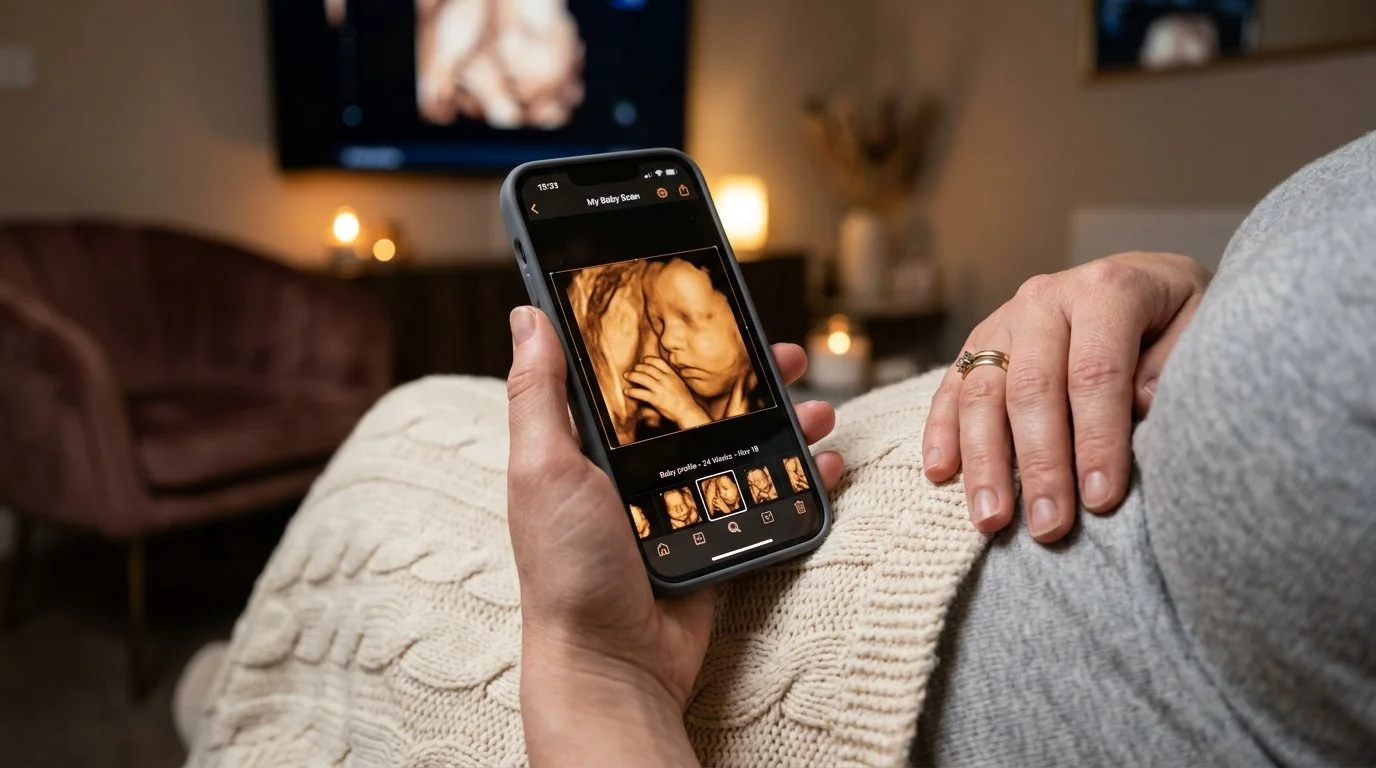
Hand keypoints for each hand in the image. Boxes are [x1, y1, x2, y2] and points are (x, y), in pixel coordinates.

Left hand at [506, 307, 843, 765]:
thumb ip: (538, 393)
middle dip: (746, 376)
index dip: (671, 337)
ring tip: (816, 409)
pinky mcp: (711, 536)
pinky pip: (759, 495)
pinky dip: (796, 478)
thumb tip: (529, 314)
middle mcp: (632, 466)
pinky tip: (823, 464)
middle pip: (699, 401)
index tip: (710, 310)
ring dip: (783, 420)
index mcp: (589, 441)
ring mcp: (676, 502)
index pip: (634, 371)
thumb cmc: (566, 568)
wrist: (613, 663)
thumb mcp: (543, 468)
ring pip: (739, 443)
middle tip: (782, 356)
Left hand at [623, 356, 711, 428]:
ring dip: (632, 376)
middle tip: (633, 369)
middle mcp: (665, 379)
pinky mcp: (656, 399)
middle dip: (638, 367)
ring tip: (626, 376)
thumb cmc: (684, 399)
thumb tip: (660, 373)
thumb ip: (670, 376)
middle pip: (648, 368)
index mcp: (672, 374)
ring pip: (642, 378)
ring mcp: (660, 389)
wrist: (687, 411)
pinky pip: (641, 393)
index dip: (648, 360)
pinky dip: (632, 391)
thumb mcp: (679, 383)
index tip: (643, 361)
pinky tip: (627, 391)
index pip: (658, 361)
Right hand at [923, 253, 1210, 542]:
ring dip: (984, 462)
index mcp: (1106, 289)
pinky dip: (942, 432)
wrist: (1147, 283)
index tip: (1102, 500)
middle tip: (1048, 527)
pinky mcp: (979, 343)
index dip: (1097, 439)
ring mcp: (1005, 320)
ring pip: (982, 393)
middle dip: (1040, 464)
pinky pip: (951, 388)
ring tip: (991, 520)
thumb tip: (1137, 412)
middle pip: (1032, 388)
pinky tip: (941, 474)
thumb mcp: (1202, 329)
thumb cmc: (1178, 320)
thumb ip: (1172, 369)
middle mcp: (1046, 299)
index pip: (1095, 372)